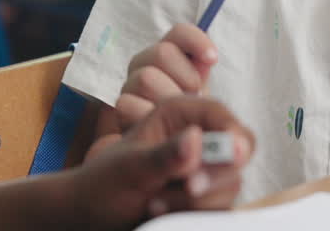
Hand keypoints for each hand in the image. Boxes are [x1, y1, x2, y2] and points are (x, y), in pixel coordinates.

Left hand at [69, 95, 254, 229]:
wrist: (93, 215)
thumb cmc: (105, 182)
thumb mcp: (130, 167)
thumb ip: (164, 155)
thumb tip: (197, 140)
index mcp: (178, 116)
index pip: (220, 115)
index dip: (234, 133)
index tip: (235, 155)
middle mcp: (196, 139)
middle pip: (237, 150)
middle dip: (215, 174)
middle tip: (188, 187)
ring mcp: (203, 170)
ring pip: (231, 184)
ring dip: (197, 200)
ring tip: (154, 203)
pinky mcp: (205, 198)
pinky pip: (219, 208)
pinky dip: (194, 213)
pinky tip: (160, 212)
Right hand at [116, 23, 217, 130]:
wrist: (172, 141)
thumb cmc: (189, 114)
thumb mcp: (202, 89)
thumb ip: (203, 69)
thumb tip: (209, 57)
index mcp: (168, 54)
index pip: (179, 33)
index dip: (196, 41)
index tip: (213, 59)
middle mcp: (145, 63)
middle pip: (162, 52)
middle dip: (185, 77)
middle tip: (194, 97)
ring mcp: (131, 83)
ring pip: (146, 77)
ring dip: (168, 98)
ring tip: (180, 115)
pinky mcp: (121, 106)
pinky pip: (130, 103)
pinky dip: (149, 115)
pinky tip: (162, 127)